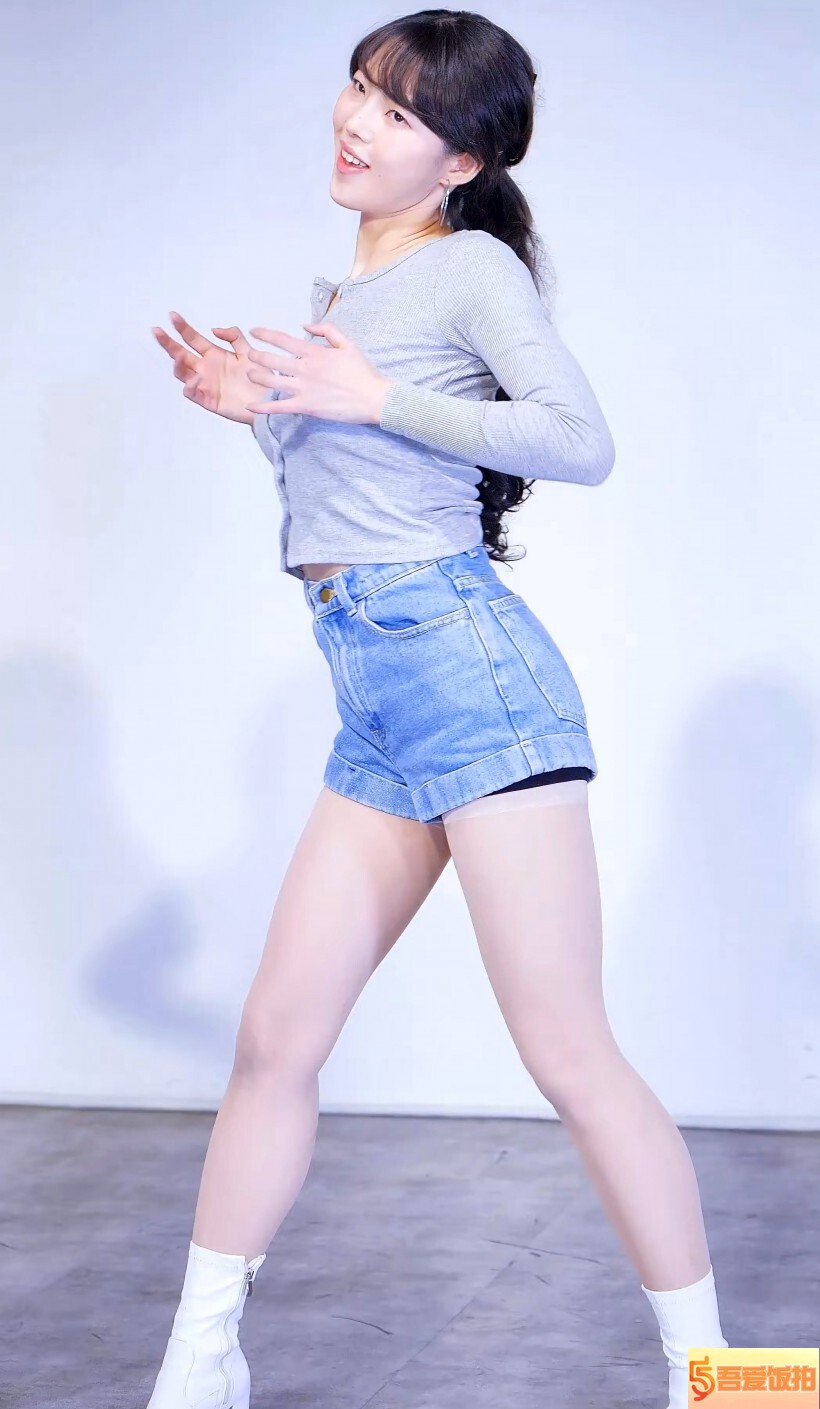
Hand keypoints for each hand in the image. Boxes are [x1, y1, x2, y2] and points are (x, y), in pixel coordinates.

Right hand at [151, 312, 259, 424]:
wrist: (270, 401)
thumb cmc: (260, 377)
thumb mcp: (248, 351)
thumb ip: (233, 336)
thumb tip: (213, 329)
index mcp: (214, 355)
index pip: (192, 339)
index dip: (182, 328)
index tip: (173, 315)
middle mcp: (206, 368)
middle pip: (180, 353)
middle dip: (168, 343)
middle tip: (157, 330)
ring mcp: (205, 384)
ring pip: (182, 373)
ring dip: (177, 364)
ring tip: (178, 357)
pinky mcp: (208, 400)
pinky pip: (192, 393)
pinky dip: (190, 386)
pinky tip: (196, 378)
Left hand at [245, 322, 391, 424]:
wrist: (374, 398)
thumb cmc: (363, 372)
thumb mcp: (348, 344)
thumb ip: (326, 331)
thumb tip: (305, 325)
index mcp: (315, 353)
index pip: (283, 340)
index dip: (266, 334)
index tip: (255, 331)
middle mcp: (305, 369)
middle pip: (272, 360)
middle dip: (257, 356)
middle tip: (250, 354)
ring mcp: (304, 389)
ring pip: (271, 381)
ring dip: (257, 377)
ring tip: (249, 374)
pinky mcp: (306, 407)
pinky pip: (279, 408)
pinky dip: (263, 408)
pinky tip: (250, 407)